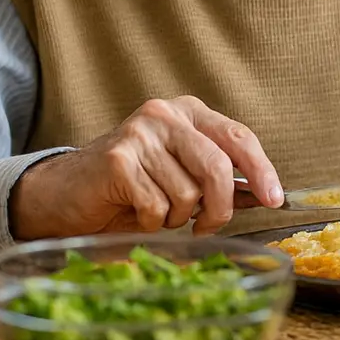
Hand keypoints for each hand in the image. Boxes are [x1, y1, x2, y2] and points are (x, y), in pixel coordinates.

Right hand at [9, 96, 283, 239]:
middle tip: (207, 226)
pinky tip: (133, 213)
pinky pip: (156, 206)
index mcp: (188, 113)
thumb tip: (264, 194)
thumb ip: (220, 181)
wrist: (64, 194)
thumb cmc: (128, 188)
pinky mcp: (118, 160)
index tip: (275, 199)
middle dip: (220, 208)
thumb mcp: (181, 177)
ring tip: (155, 211)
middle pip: (218, 167)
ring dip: (176, 218)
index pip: (239, 138)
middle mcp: (166, 115)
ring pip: (187, 193)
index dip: (261, 171)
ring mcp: (140, 134)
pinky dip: (150, 222)